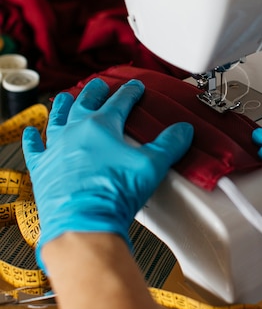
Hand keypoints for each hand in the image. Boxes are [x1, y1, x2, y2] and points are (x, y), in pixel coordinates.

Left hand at [23, 78, 193, 268]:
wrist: (84, 223)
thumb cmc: (114, 194)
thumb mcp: (151, 166)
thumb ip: (169, 145)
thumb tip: (183, 130)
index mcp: (102, 126)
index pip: (120, 101)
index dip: (130, 92)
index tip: (135, 87)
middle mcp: (76, 131)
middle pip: (86, 102)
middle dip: (95, 91)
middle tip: (99, 85)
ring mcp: (56, 148)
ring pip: (57, 118)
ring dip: (62, 105)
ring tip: (66, 97)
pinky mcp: (42, 168)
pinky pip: (33, 148)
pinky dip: (32, 139)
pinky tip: (31, 133)